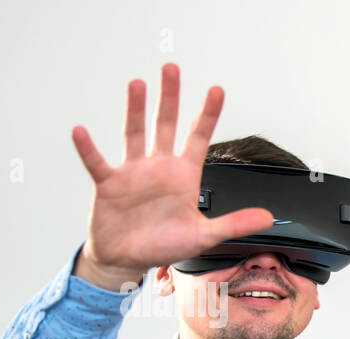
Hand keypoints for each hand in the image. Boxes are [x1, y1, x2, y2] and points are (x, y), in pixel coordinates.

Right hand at [70, 62, 273, 289]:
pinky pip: (96, 162)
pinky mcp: (108, 184)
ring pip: (134, 134)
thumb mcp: (204, 236)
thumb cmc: (164, 244)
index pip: (198, 138)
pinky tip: (81, 131)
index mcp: (183, 176)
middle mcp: (158, 167)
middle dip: (170, 97)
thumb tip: (268, 218)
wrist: (129, 259)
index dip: (207, 115)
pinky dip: (88, 148)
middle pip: (165, 125)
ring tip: (138, 84)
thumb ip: (234, 224)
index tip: (217, 90)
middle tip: (172, 68)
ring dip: (135, 110)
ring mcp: (132, 172)